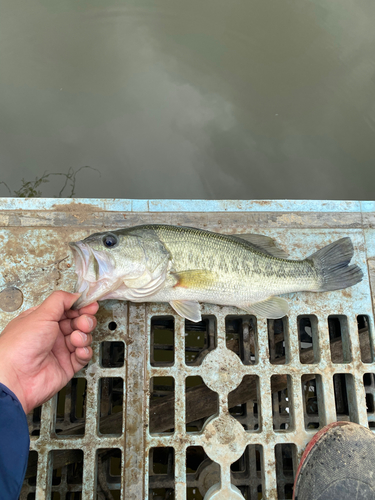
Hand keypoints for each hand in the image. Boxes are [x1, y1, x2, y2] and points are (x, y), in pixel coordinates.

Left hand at [0, 291, 97, 413]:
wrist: (16, 378)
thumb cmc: (18, 347)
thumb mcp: (41, 314)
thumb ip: (60, 300)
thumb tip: (75, 295)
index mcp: (43, 320)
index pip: (67, 309)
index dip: (80, 306)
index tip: (89, 305)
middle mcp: (51, 334)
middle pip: (77, 322)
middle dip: (84, 320)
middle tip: (84, 322)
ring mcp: (59, 350)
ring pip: (83, 338)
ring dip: (84, 336)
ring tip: (77, 338)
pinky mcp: (66, 366)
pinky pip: (83, 356)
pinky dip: (85, 352)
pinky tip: (80, 350)